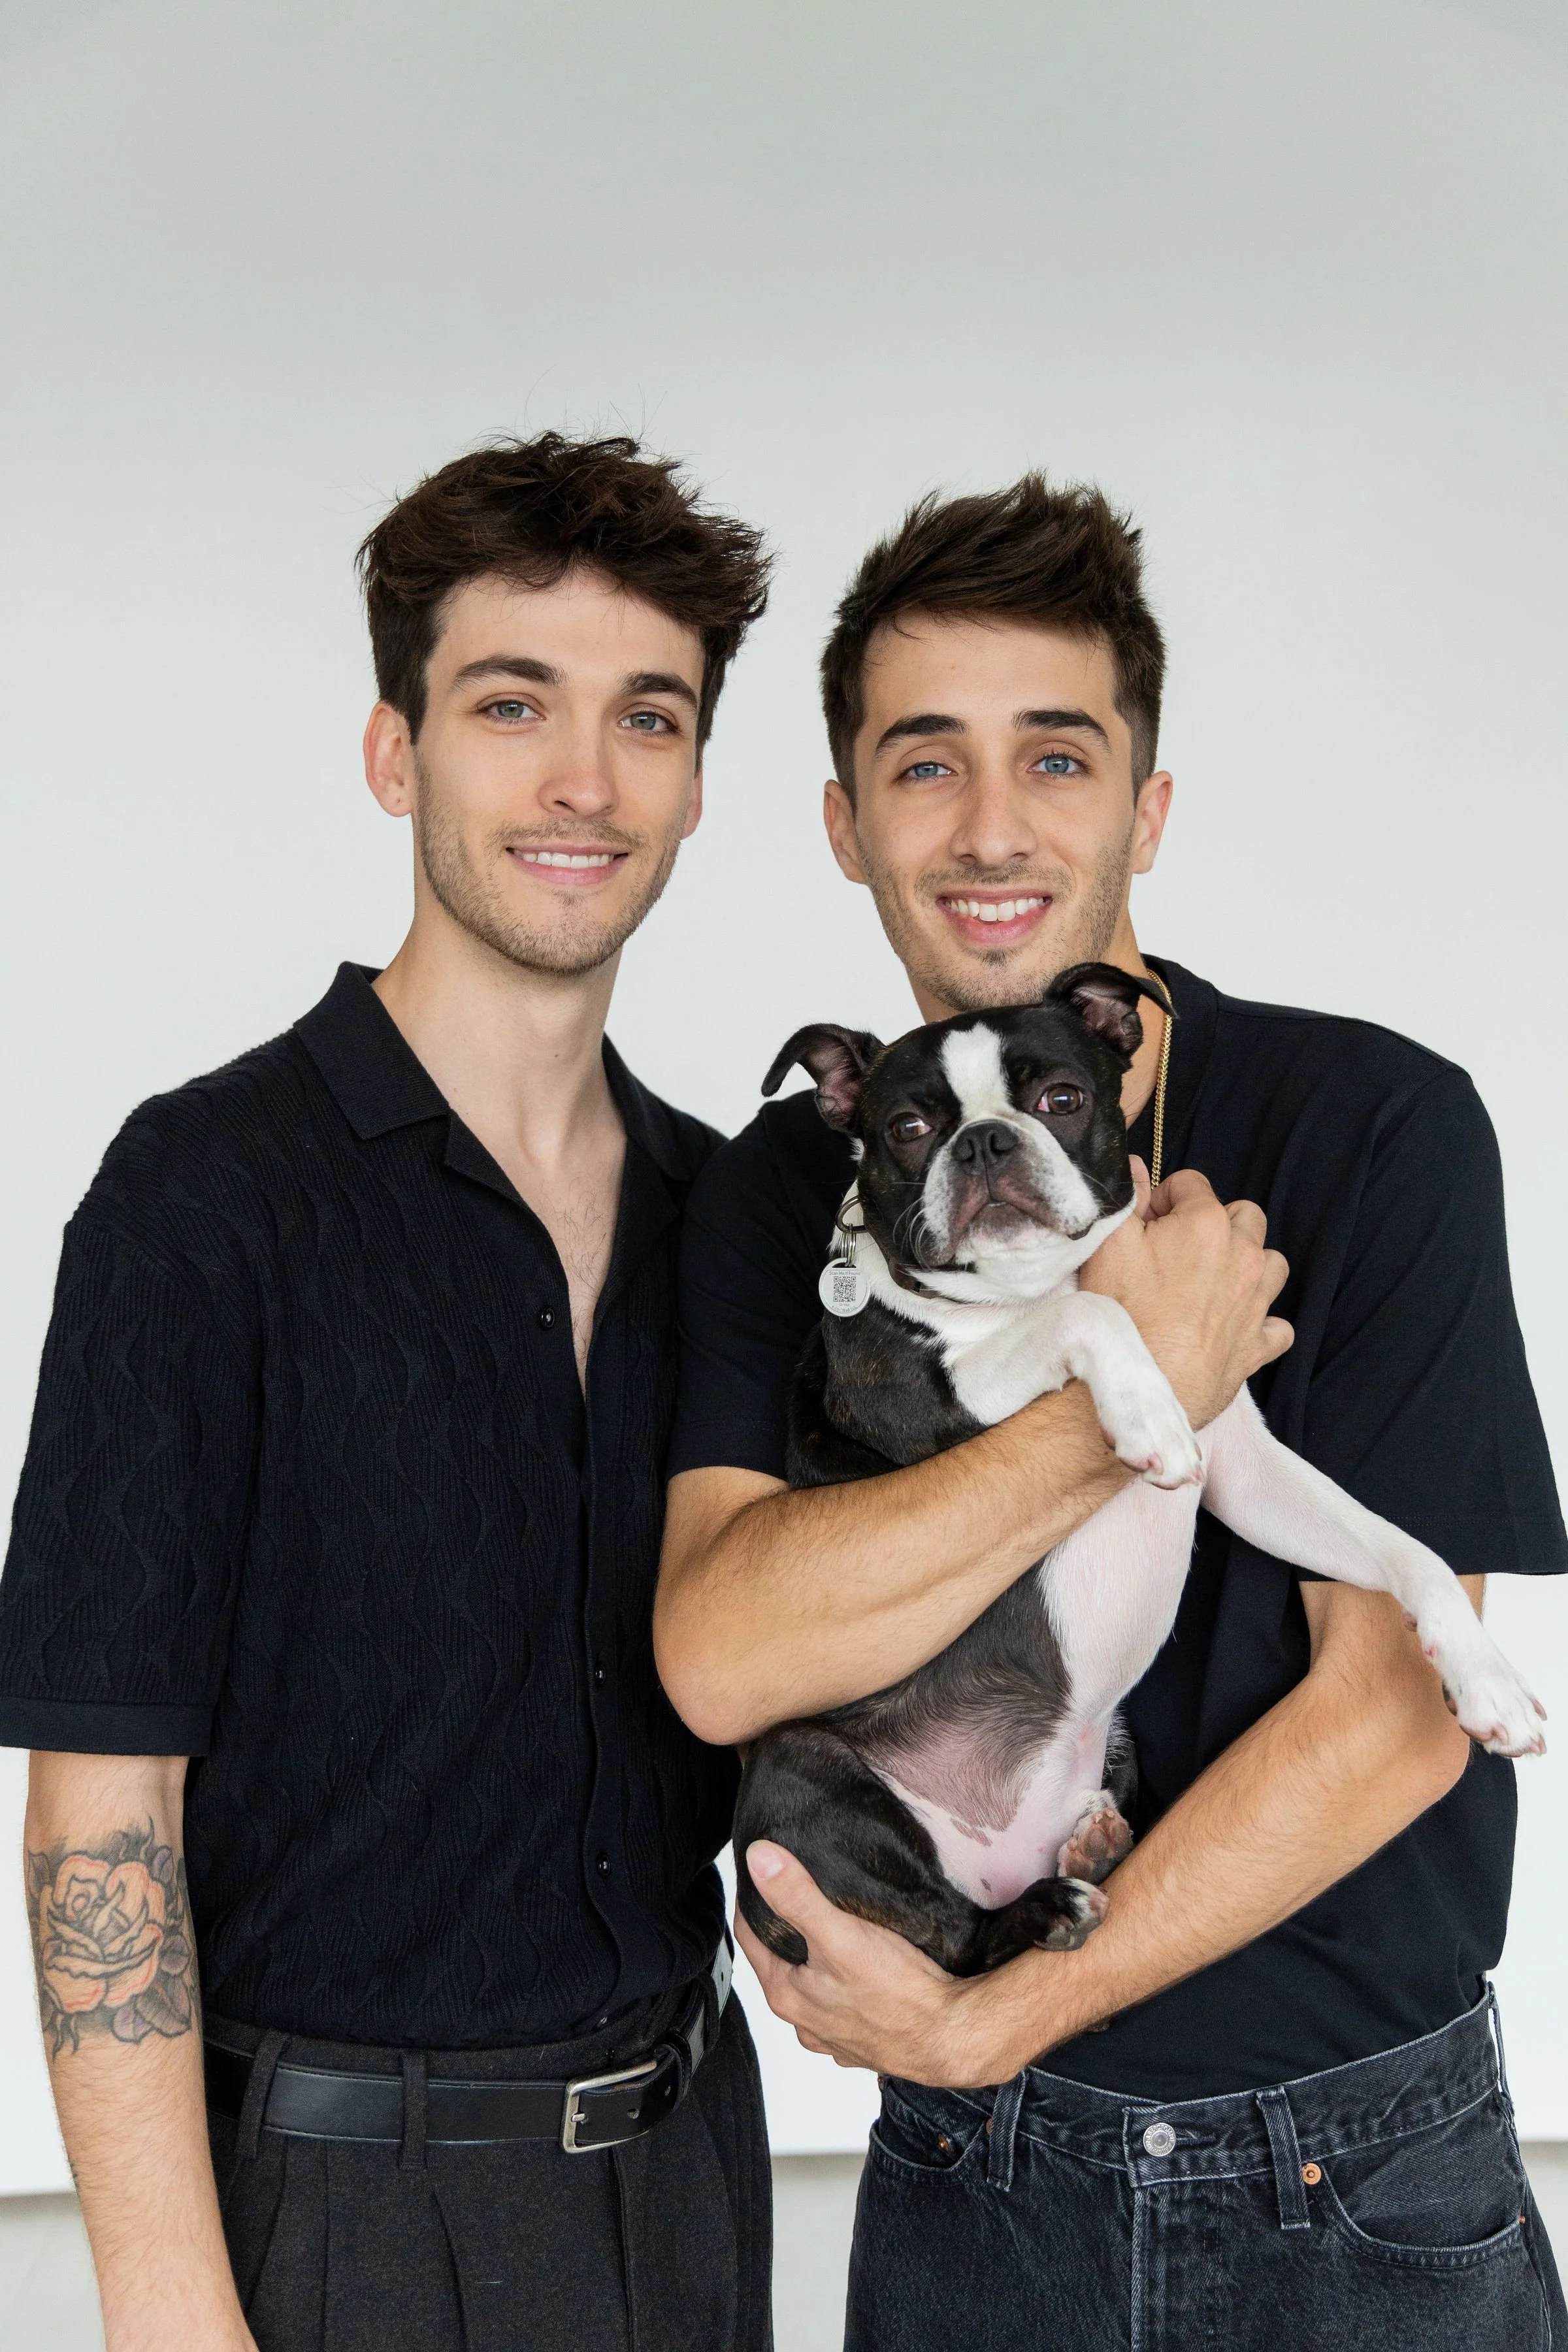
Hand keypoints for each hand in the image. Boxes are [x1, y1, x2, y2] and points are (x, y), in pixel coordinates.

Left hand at [737, 1843, 1019, 2087]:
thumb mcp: (841, 1935)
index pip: (749, 1935)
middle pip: (780, 1961)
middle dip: (786, 1928)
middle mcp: (805, 2022)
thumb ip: (797, 1896)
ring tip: (835, 1927)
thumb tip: (757, 1859)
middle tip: (799, 1889)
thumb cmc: (898, 1993)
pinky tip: (866, 1971)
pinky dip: (847, 1987)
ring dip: (817, 1961)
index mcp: (786, 1995)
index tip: (759, 1869)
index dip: (752, 1898)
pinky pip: (846, 2008)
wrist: (953, 2039)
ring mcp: (835, 2037)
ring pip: (814, 1987)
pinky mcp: (867, 2043)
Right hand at [1081, 1161, 1291, 1427]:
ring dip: (1248, 1265)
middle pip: (1244, 1216)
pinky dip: (1261, 1321)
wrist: (1137, 1386)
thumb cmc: (1120, 1312)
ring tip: (1212, 1280)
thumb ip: (1127, 1197)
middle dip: (1215, 1223)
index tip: (1146, 1223)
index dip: (1163, 1199)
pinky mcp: (1257, 1345)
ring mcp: (1256, 1302)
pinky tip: (1234, 1324)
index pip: (1191, 1183)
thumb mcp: (1108, 1242)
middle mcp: (1244, 1256)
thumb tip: (1136, 1168)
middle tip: (1178, 1248)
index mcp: (1207, 1223)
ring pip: (1272, 1264)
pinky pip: (1277, 1325)